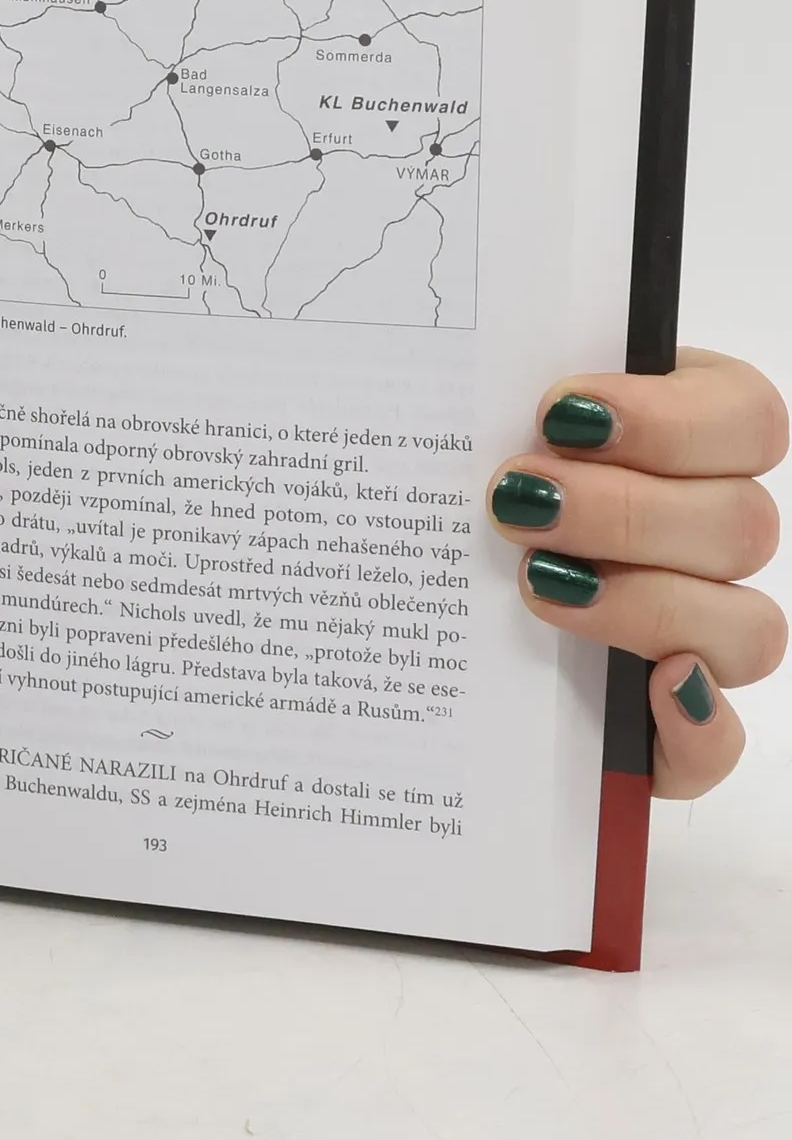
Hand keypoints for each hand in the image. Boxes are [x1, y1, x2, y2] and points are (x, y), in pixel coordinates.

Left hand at [489, 348, 787, 798]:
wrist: (394, 610)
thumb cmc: (451, 491)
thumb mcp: (474, 432)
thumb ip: (501, 398)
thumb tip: (539, 403)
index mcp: (683, 444)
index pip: (744, 418)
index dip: (666, 417)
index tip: (558, 413)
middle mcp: (707, 539)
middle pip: (741, 525)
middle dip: (622, 511)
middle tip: (515, 503)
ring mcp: (699, 638)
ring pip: (746, 627)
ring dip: (644, 603)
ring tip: (536, 581)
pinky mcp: (668, 728)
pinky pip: (717, 741)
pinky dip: (696, 722)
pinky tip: (653, 689)